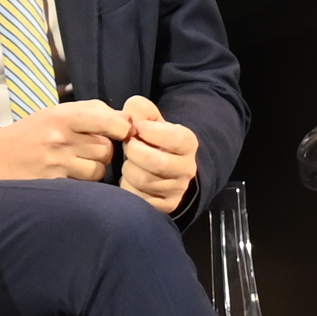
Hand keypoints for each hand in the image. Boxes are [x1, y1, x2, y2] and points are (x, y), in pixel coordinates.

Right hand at [0, 101, 128, 181]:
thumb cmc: (34, 131)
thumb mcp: (58, 112)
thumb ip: (94, 111)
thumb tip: (129, 120)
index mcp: (63, 116)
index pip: (108, 121)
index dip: (122, 129)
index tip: (121, 132)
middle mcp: (60, 138)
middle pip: (106, 149)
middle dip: (103, 151)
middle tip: (88, 150)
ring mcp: (57, 163)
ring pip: (99, 170)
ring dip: (94, 169)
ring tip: (78, 164)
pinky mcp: (53, 184)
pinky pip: (85, 186)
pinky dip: (83, 183)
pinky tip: (71, 176)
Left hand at [114, 95, 200, 212]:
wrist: (160, 165)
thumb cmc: (151, 138)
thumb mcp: (148, 118)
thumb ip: (139, 109)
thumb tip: (129, 120)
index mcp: (188, 143)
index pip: (174, 138)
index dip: (151, 132)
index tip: (137, 129)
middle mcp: (188, 168)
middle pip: (157, 163)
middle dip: (134, 153)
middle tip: (128, 147)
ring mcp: (177, 190)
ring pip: (144, 182)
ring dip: (129, 170)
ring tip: (129, 163)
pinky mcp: (165, 206)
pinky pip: (139, 199)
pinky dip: (128, 188)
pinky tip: (130, 180)